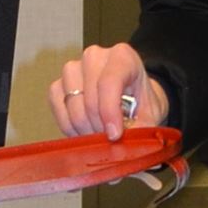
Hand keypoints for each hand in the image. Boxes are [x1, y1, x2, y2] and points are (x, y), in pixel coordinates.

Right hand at [49, 44, 168, 144]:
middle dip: (98, 125)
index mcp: (122, 57)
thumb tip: (126, 150)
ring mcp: (74, 68)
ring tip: (98, 136)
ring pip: (71, 102)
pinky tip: (82, 132)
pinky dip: (68, 125)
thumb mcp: (150, 114)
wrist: (131, 98)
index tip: (114, 135)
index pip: (109, 82)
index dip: (109, 112)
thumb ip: (142, 129)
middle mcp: (95, 57)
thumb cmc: (141, 102)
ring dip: (83, 126)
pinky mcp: (59, 82)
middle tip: (108, 141)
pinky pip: (57, 105)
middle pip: (89, 96)